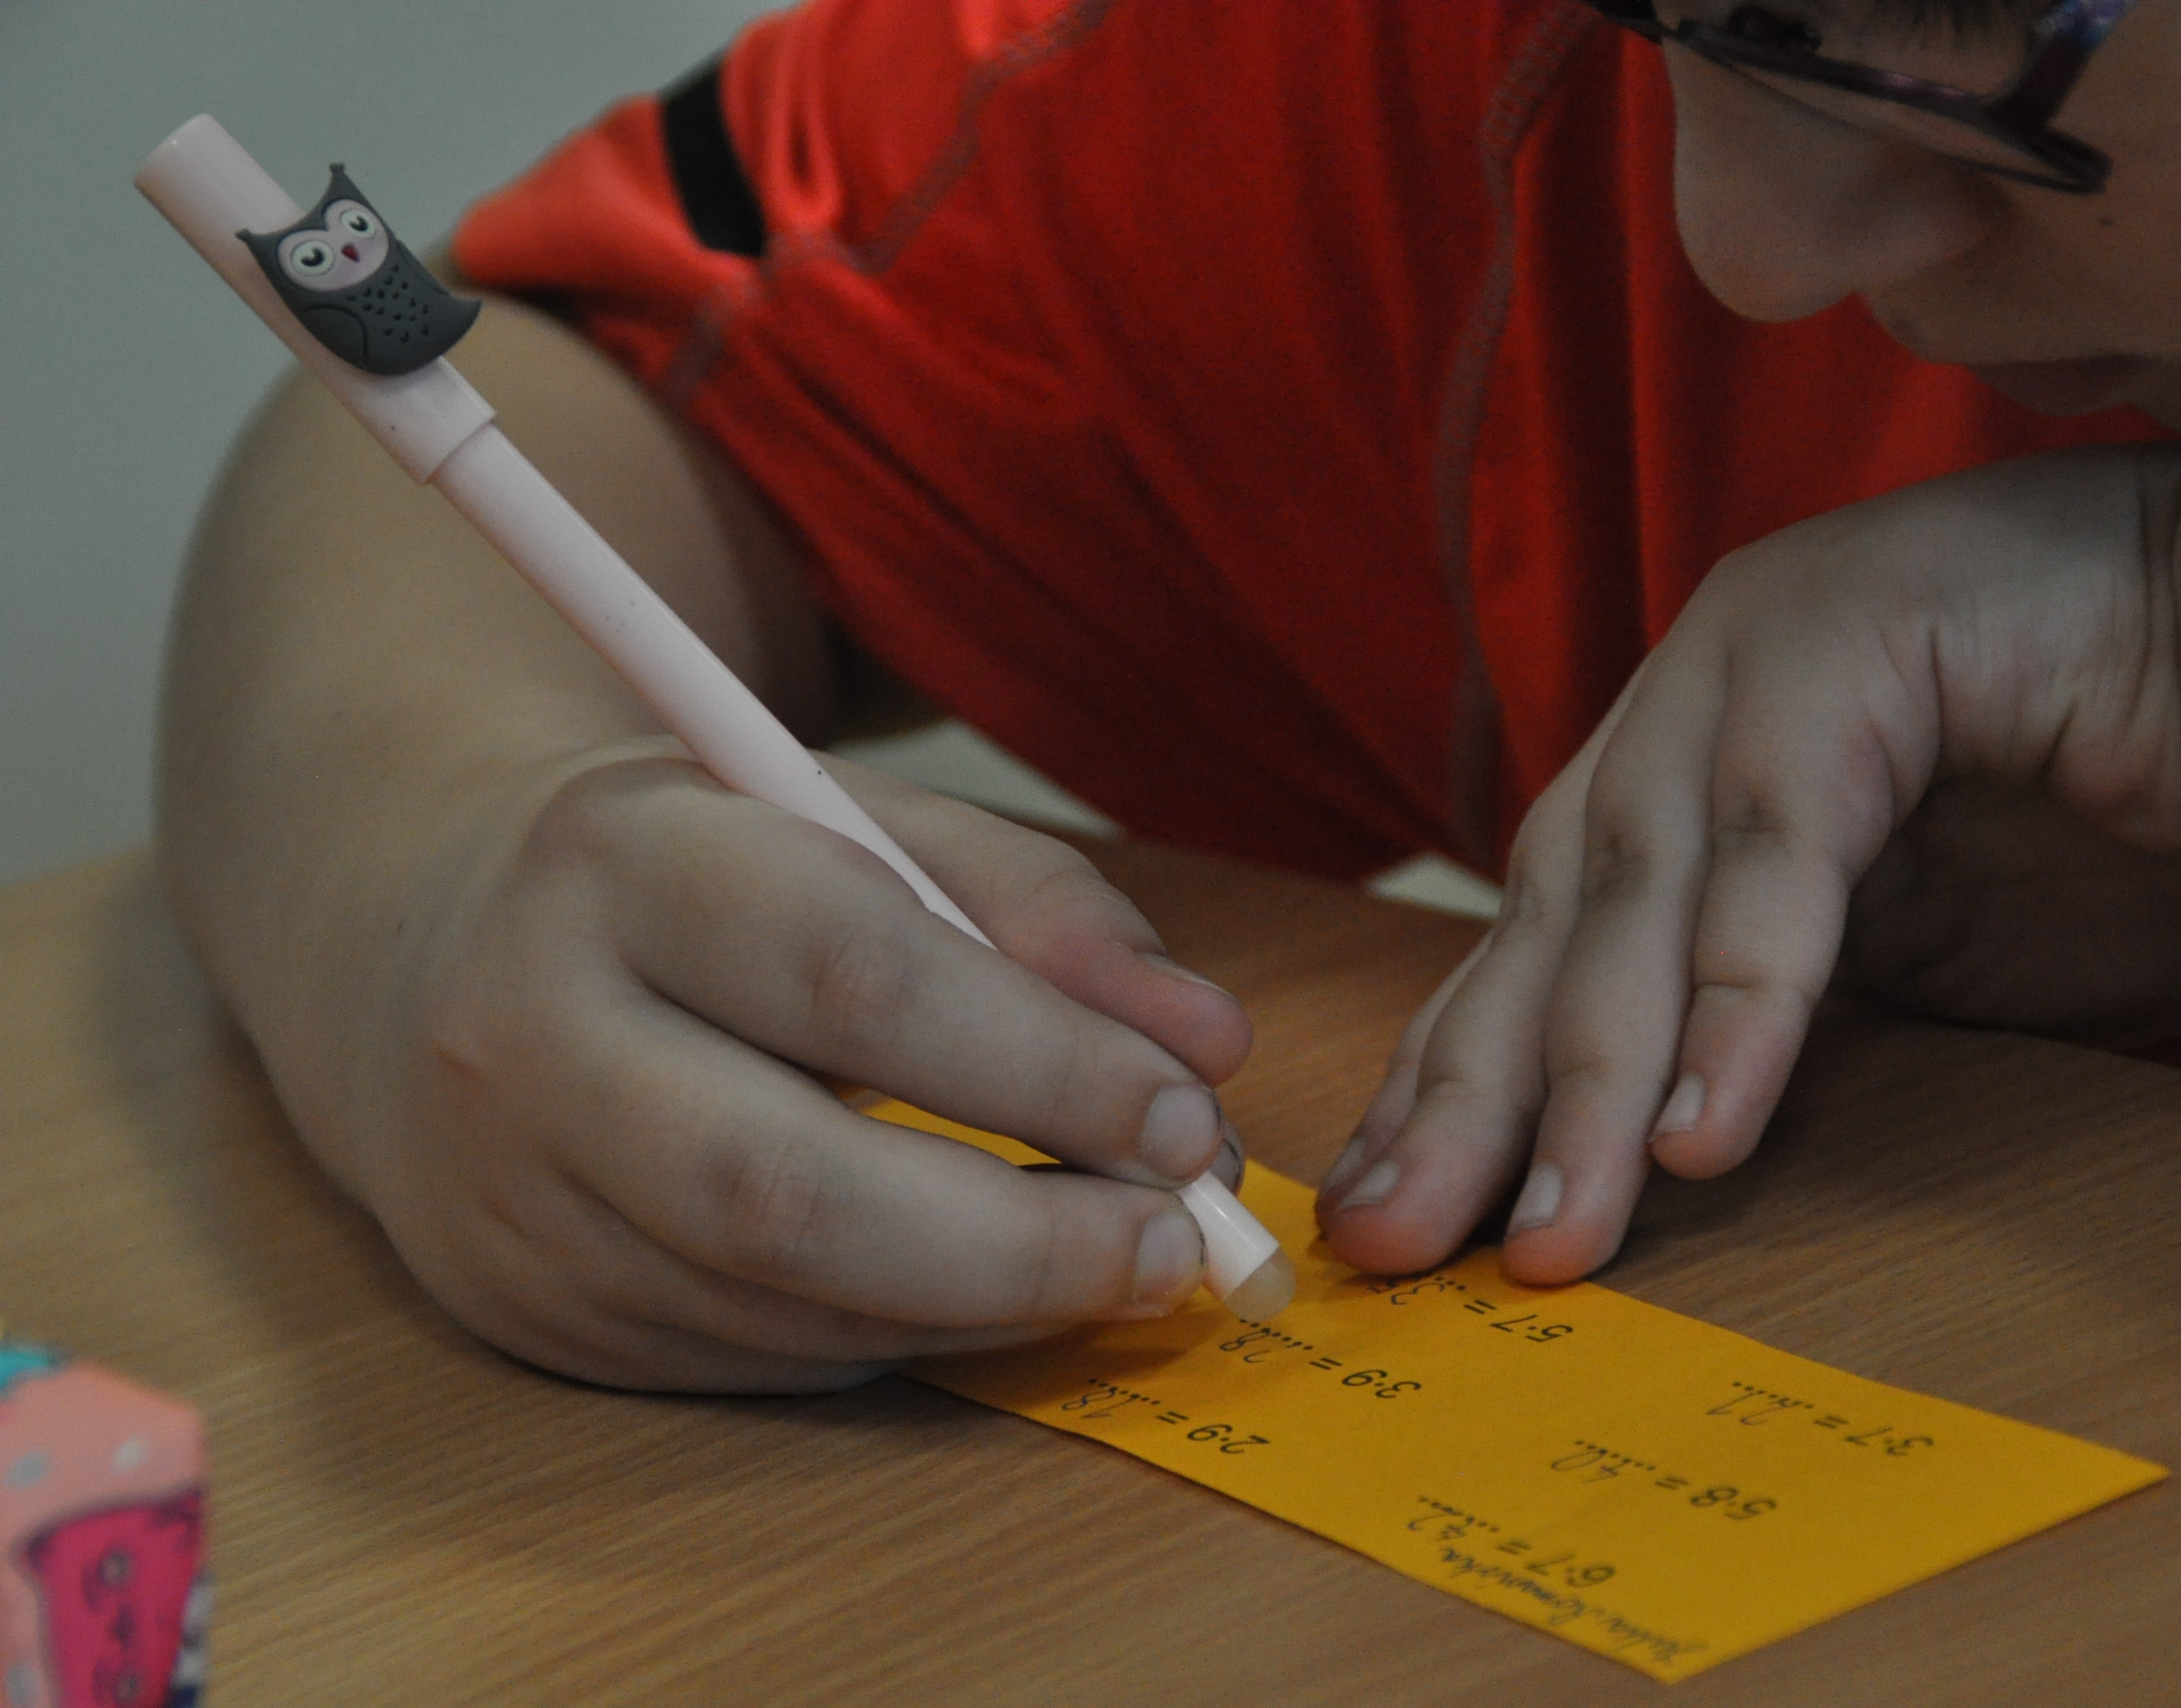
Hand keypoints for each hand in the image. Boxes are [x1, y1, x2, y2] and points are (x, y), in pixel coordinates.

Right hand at [282, 739, 1250, 1390]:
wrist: (419, 944)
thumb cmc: (699, 867)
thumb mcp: (859, 818)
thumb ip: (1042, 909)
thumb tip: (1206, 1048)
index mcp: (626, 861)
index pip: (852, 976)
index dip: (1042, 1064)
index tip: (1187, 1115)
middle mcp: (533, 1035)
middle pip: (787, 1188)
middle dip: (1018, 1240)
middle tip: (1173, 1249)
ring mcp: (512, 1196)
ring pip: (776, 1301)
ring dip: (984, 1303)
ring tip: (1108, 1263)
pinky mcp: (527, 1310)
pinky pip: (754, 1355)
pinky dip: (902, 1331)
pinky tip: (974, 1284)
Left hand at [1317, 446, 2180, 1283]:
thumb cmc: (2107, 817)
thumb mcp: (1900, 955)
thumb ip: (1768, 1017)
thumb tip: (1651, 1151)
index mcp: (1681, 762)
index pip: (1539, 945)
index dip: (1460, 1079)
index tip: (1399, 1214)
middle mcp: (1687, 700)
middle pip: (1547, 923)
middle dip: (1469, 1095)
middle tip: (1398, 1240)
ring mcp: (1755, 653)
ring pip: (1636, 897)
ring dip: (1590, 1081)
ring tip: (1554, 1232)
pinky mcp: (1849, 645)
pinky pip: (1782, 855)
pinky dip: (1743, 1001)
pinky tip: (1704, 1131)